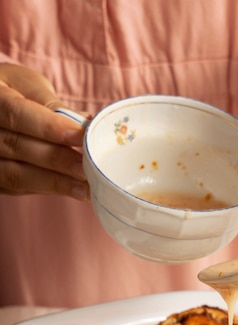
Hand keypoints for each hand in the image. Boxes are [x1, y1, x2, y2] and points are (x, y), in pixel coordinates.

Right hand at [0, 63, 88, 198]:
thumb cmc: (12, 91)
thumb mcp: (27, 85)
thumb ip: (50, 104)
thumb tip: (83, 122)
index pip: (17, 115)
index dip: (49, 128)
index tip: (80, 137)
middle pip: (18, 148)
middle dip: (58, 160)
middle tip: (89, 168)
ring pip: (17, 174)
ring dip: (56, 182)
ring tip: (87, 187)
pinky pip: (20, 187)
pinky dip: (49, 188)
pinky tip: (74, 190)